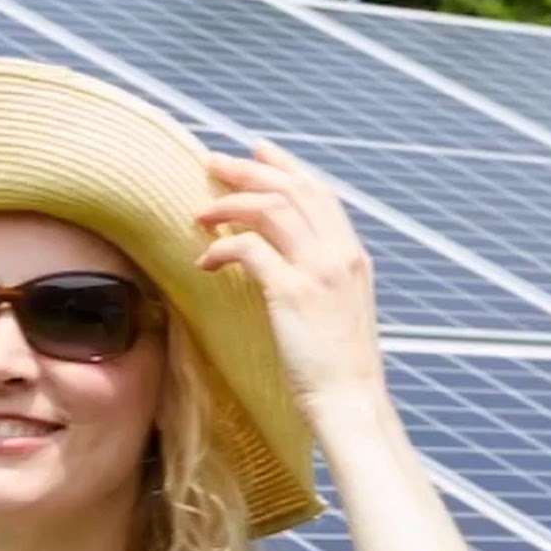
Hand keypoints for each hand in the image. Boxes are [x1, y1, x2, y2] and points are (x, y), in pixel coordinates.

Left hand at [195, 139, 390, 425]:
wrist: (350, 401)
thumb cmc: (336, 368)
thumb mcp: (336, 312)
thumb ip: (318, 280)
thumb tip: (286, 265)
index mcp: (352, 255)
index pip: (319, 193)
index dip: (286, 166)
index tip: (257, 150)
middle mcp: (339, 254)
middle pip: (292, 190)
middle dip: (250, 170)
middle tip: (212, 163)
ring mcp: (318, 271)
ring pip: (271, 210)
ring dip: (229, 204)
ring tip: (198, 213)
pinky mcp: (292, 294)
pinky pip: (249, 250)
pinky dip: (222, 248)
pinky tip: (204, 261)